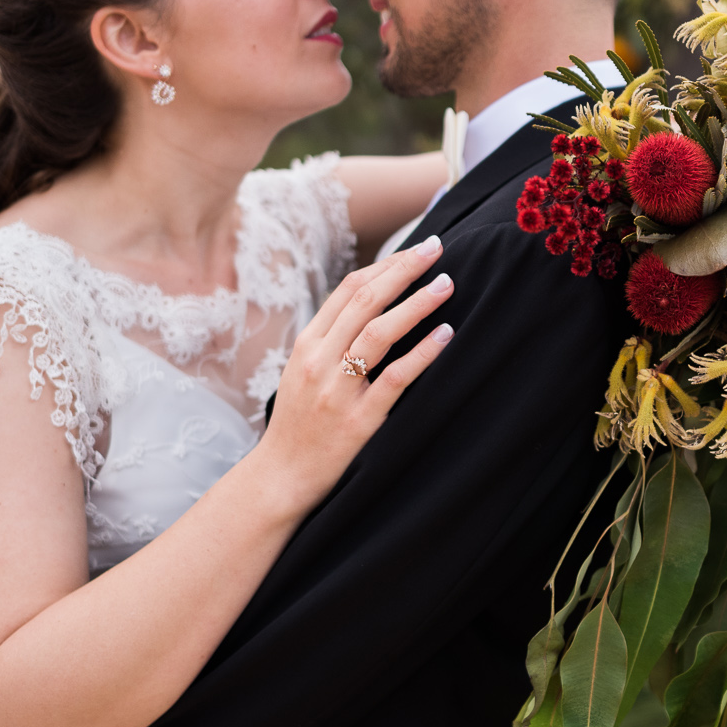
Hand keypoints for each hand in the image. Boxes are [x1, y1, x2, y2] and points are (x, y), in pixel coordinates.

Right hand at [255, 235, 455, 505]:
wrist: (279, 477)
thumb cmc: (298, 425)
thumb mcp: (303, 374)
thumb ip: (330, 342)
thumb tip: (373, 307)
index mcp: (307, 345)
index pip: (347, 291)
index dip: (384, 266)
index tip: (414, 251)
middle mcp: (319, 361)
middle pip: (365, 301)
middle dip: (404, 270)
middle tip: (437, 249)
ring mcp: (337, 390)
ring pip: (378, 333)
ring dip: (416, 303)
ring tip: (446, 285)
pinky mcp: (357, 421)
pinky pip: (393, 378)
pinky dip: (422, 353)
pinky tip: (445, 334)